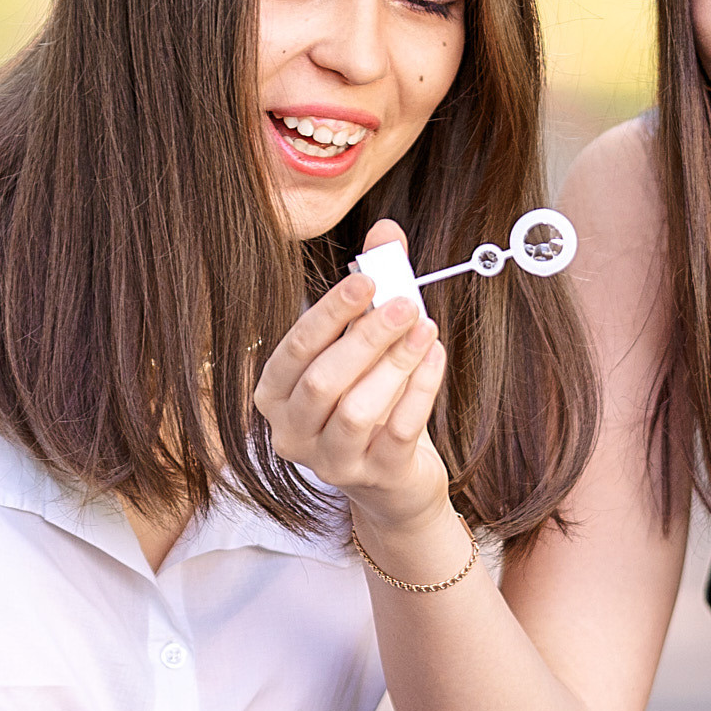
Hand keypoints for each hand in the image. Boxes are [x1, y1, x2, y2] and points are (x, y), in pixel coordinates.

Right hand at [252, 220, 452, 543]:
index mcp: (275, 394)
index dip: (330, 313)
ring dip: (395, 364)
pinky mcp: (374, 478)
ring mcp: (330, 463)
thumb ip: (371, 292)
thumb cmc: (369, 399)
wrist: (394, 477)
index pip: (295, 348)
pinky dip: (420, 391)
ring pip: (356, 410)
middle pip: (324, 380)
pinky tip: (435, 358)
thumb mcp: (362, 346)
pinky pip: (396, 432)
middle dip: (366, 337)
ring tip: (425, 329)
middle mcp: (291, 433)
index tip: (367, 281)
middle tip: (404, 304)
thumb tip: (387, 232)